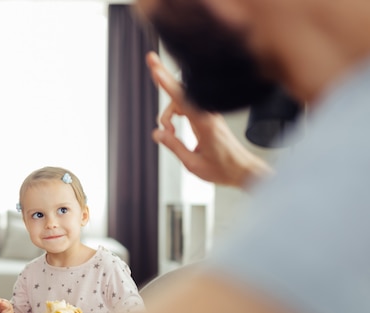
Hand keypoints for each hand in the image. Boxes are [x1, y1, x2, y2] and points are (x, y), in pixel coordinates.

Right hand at [145, 52, 272, 189]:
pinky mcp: (208, 117)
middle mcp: (208, 115)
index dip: (167, 83)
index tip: (156, 69)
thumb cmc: (223, 169)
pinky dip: (176, 115)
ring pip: (181, 102)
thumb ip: (174, 146)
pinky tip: (172, 129)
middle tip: (151, 61)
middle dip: (164, 82)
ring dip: (168, 114)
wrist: (243, 171)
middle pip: (179, 95)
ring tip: (167, 133)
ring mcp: (209, 114)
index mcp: (205, 125)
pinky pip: (188, 107)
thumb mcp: (193, 164)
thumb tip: (157, 133)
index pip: (182, 99)